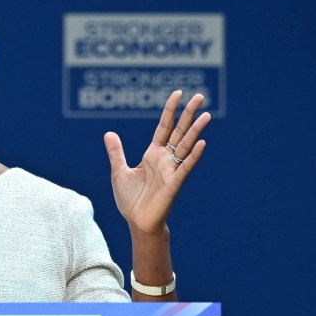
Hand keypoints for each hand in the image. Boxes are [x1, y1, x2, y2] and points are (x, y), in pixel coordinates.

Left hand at [104, 91, 210, 235]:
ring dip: (196, 130)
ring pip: (186, 146)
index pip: (164, 126)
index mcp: (152, 154)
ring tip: (206, 115)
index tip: (178, 93)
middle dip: (189, 114)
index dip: (171, 110)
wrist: (137, 222)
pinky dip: (194, 156)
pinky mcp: (174, 184)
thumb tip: (109, 133)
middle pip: (179, 131)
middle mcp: (165, 159)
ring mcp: (171, 170)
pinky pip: (185, 167)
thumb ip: (116, 152)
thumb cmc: (130, 200)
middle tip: (201, 96)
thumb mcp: (119, 172)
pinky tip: (202, 143)